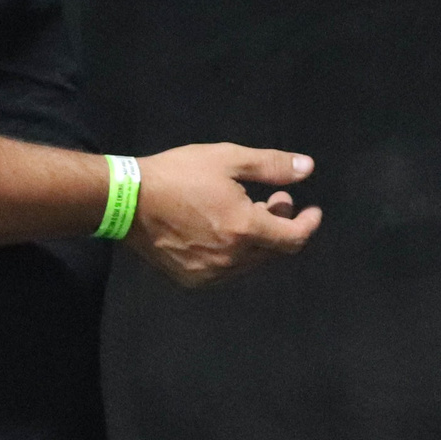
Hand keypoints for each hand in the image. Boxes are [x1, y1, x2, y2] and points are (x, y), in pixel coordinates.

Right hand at [127, 145, 321, 288]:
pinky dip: (236, 253)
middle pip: (274, 252)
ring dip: (259, 240)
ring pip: (251, 263)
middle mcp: (232, 259)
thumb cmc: (179, 174)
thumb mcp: (228, 159)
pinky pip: (227, 271)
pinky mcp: (192, 280)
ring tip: (248, 212)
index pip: (293, 239)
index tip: (313, 211)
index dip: (308, 224)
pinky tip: (225, 231)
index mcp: (244, 230)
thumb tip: (307, 168)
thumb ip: (271, 166)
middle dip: (282, 226)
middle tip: (276, 201)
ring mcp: (210, 273)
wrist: (128, 200)